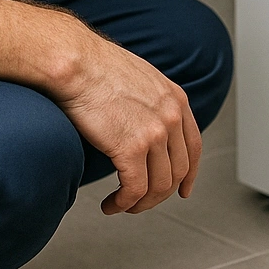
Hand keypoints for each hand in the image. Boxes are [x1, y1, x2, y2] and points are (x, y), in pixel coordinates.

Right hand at [49, 25, 201, 214]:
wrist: (75, 62)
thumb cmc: (94, 66)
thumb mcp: (139, 78)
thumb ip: (150, 102)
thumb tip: (142, 122)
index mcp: (175, 99)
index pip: (193, 146)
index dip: (188, 174)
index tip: (182, 189)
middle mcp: (171, 117)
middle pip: (177, 171)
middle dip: (160, 194)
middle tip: (141, 202)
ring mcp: (154, 133)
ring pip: (158, 185)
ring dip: (140, 203)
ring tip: (122, 205)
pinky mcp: (131, 148)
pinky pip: (135, 189)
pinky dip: (124, 203)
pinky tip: (111, 204)